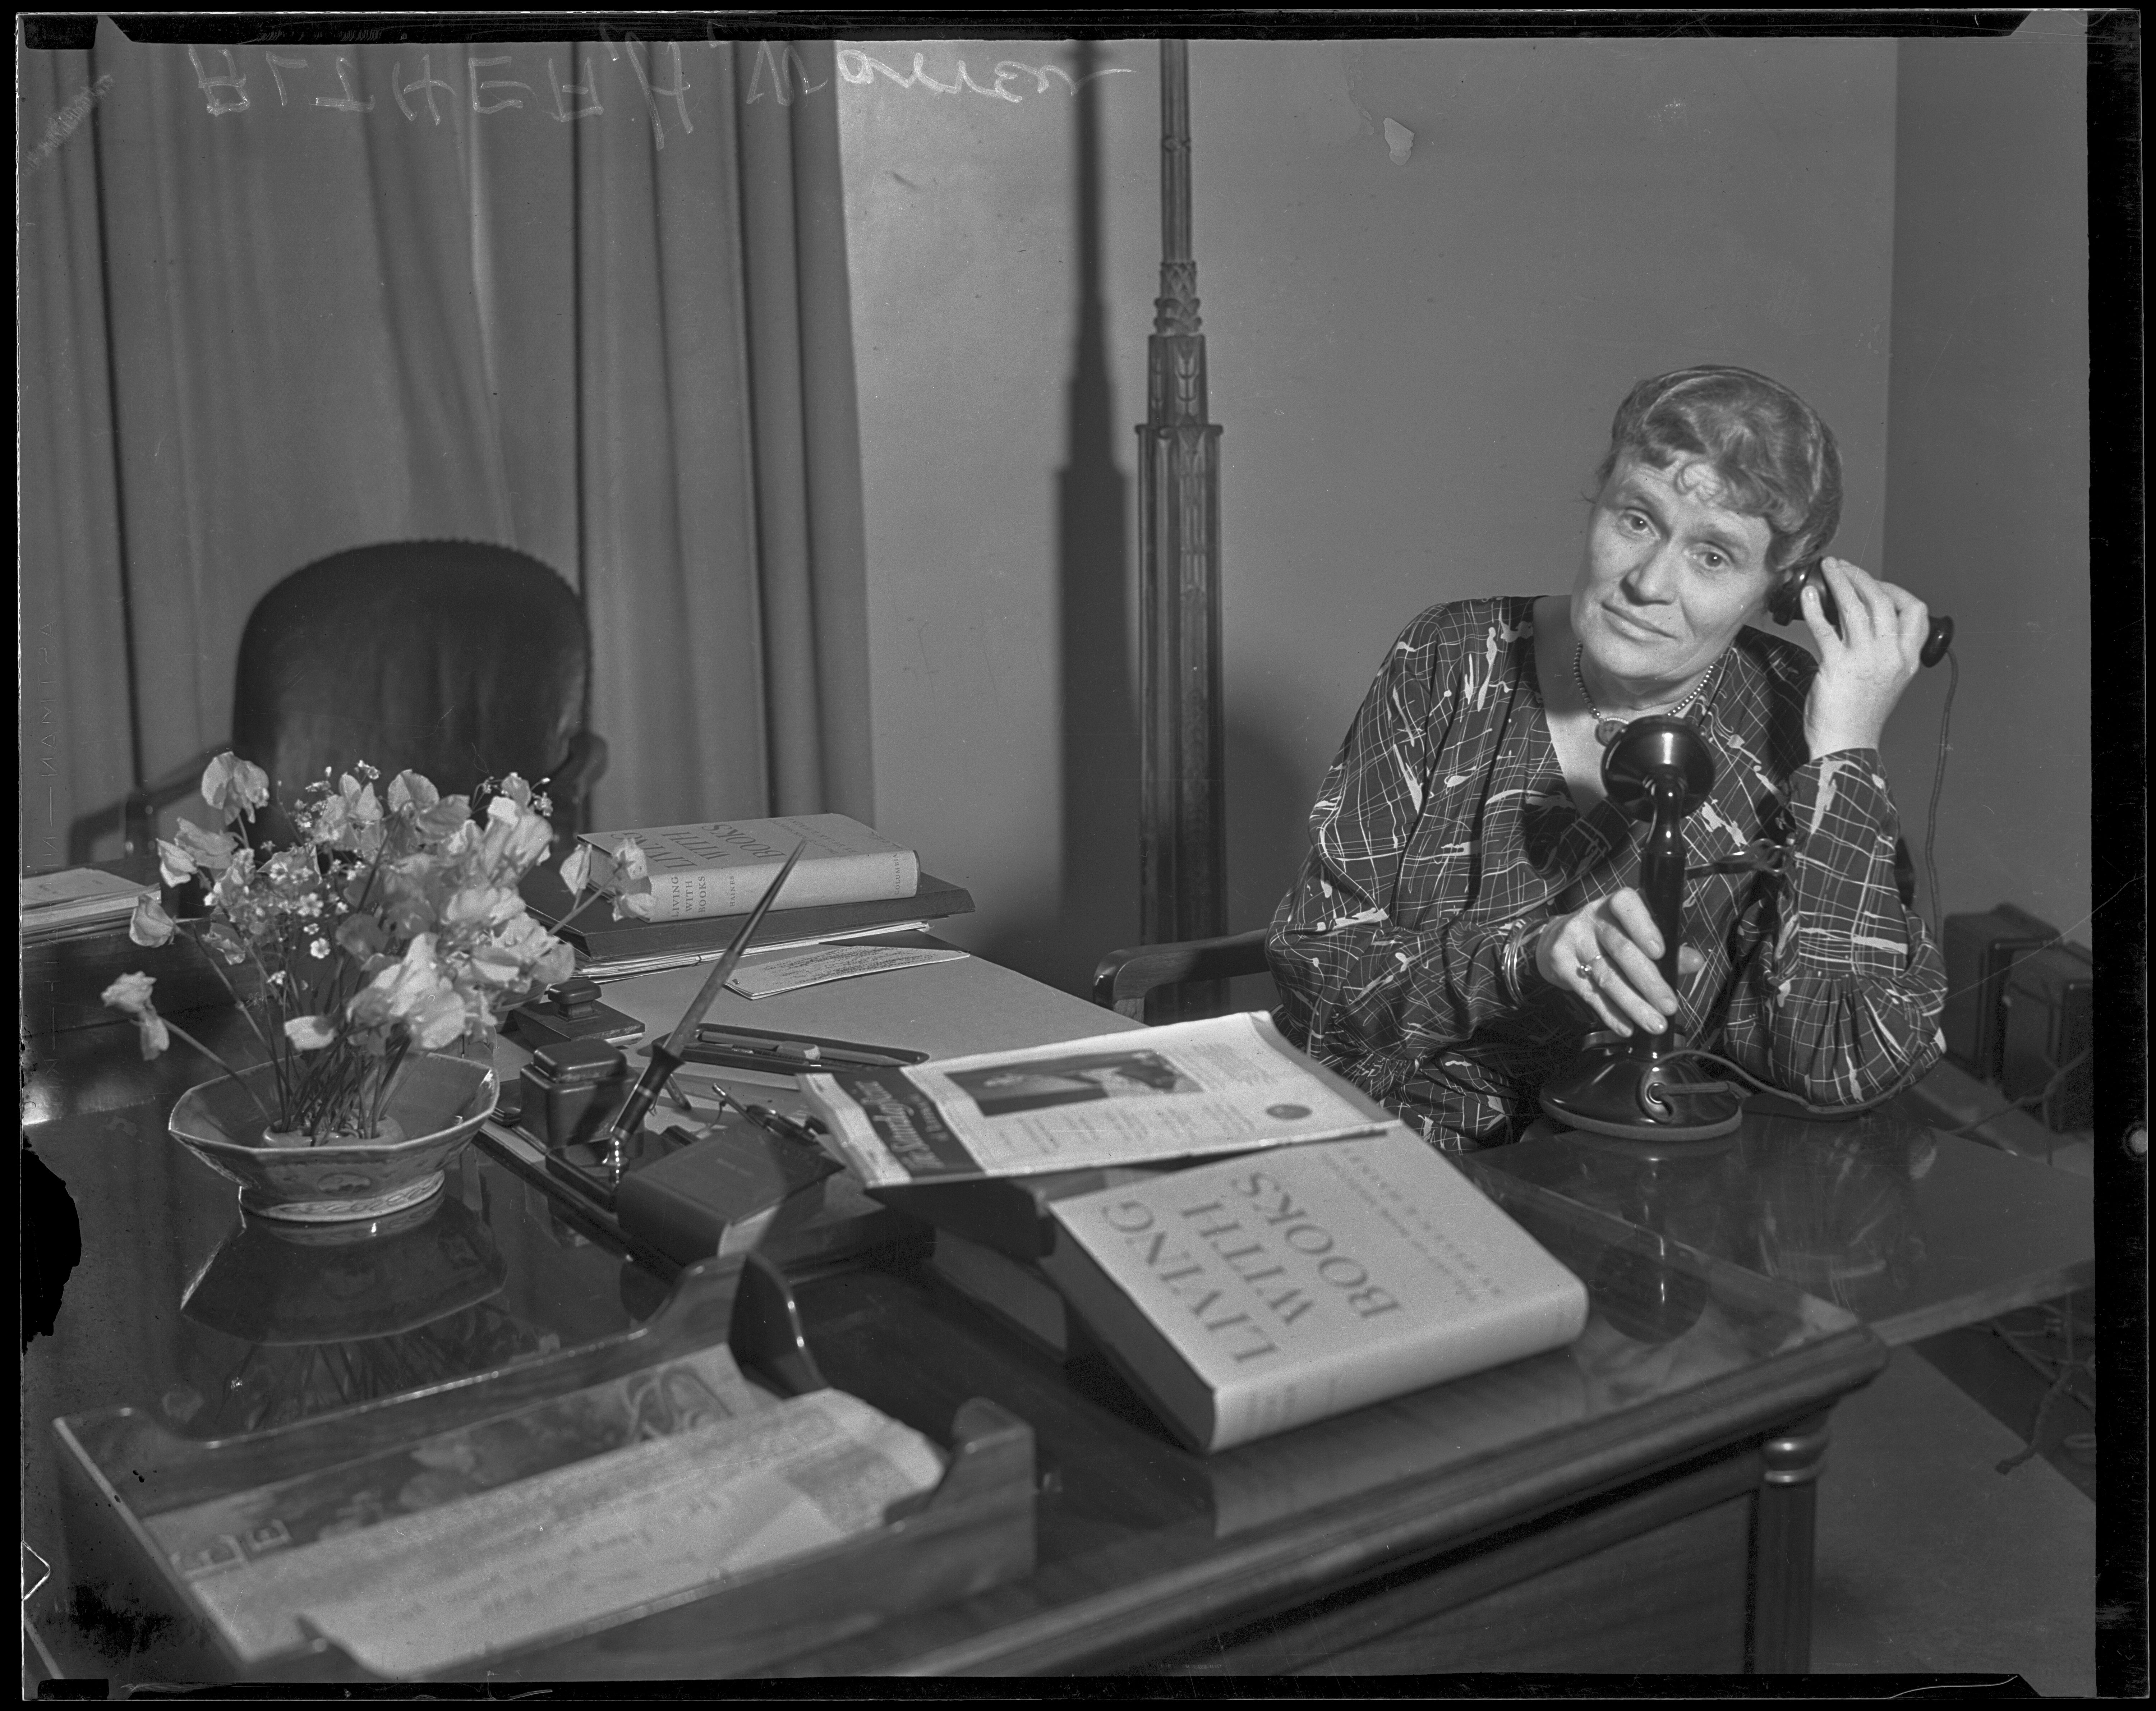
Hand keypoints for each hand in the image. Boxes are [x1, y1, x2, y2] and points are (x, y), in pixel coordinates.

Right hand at [1534, 889, 1705, 1036]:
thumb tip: (1695, 961)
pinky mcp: (1561, 965)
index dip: (1643, 927)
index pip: (1627, 905)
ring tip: (1654, 1023)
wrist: (1556, 938)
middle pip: (1621, 949)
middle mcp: (1591, 919)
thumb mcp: (1633, 933)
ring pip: (1606, 975)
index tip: (1659, 951)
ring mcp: (1573, 941)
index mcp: (1614, 905)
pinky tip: (1626, 1027)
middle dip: (1648, 981)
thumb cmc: (1607, 935)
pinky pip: (1589, 993)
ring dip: (1633, 1004)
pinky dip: (1610, 1013)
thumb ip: (1666, 948)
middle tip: (1669, 1006)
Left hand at [1800, 557, 1928, 757]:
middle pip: (1884, 601)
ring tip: (1828, 568)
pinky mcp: (1837, 666)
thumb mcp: (1884, 678)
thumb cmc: (1860, 713)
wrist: (1846, 745)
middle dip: (1863, 577)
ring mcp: (1866, 659)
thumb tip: (1862, 619)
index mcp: (1908, 658)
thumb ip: (1881, 650)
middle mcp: (1892, 655)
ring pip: (1857, 607)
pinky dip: (1816, 607)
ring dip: (1841, 582)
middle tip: (1843, 566)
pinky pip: (1826, 628)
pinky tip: (1809, 594)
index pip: (1916, 612)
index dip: (1896, 591)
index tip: (1875, 584)